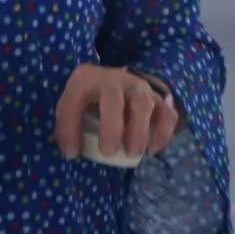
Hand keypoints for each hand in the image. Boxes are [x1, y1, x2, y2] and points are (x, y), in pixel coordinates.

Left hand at [55, 63, 178, 160]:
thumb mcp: (70, 106)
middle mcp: (115, 79)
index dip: (71, 126)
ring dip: (140, 130)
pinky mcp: (158, 99)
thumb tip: (72, 152)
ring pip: (144, 103)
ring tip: (134, 154)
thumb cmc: (88, 100)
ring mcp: (139, 87)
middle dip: (112, 127)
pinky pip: (167, 114)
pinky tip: (152, 149)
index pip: (75, 99)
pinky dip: (163, 132)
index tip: (72, 152)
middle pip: (114, 99)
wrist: (112, 82)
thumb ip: (67, 127)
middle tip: (109, 152)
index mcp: (87, 79)